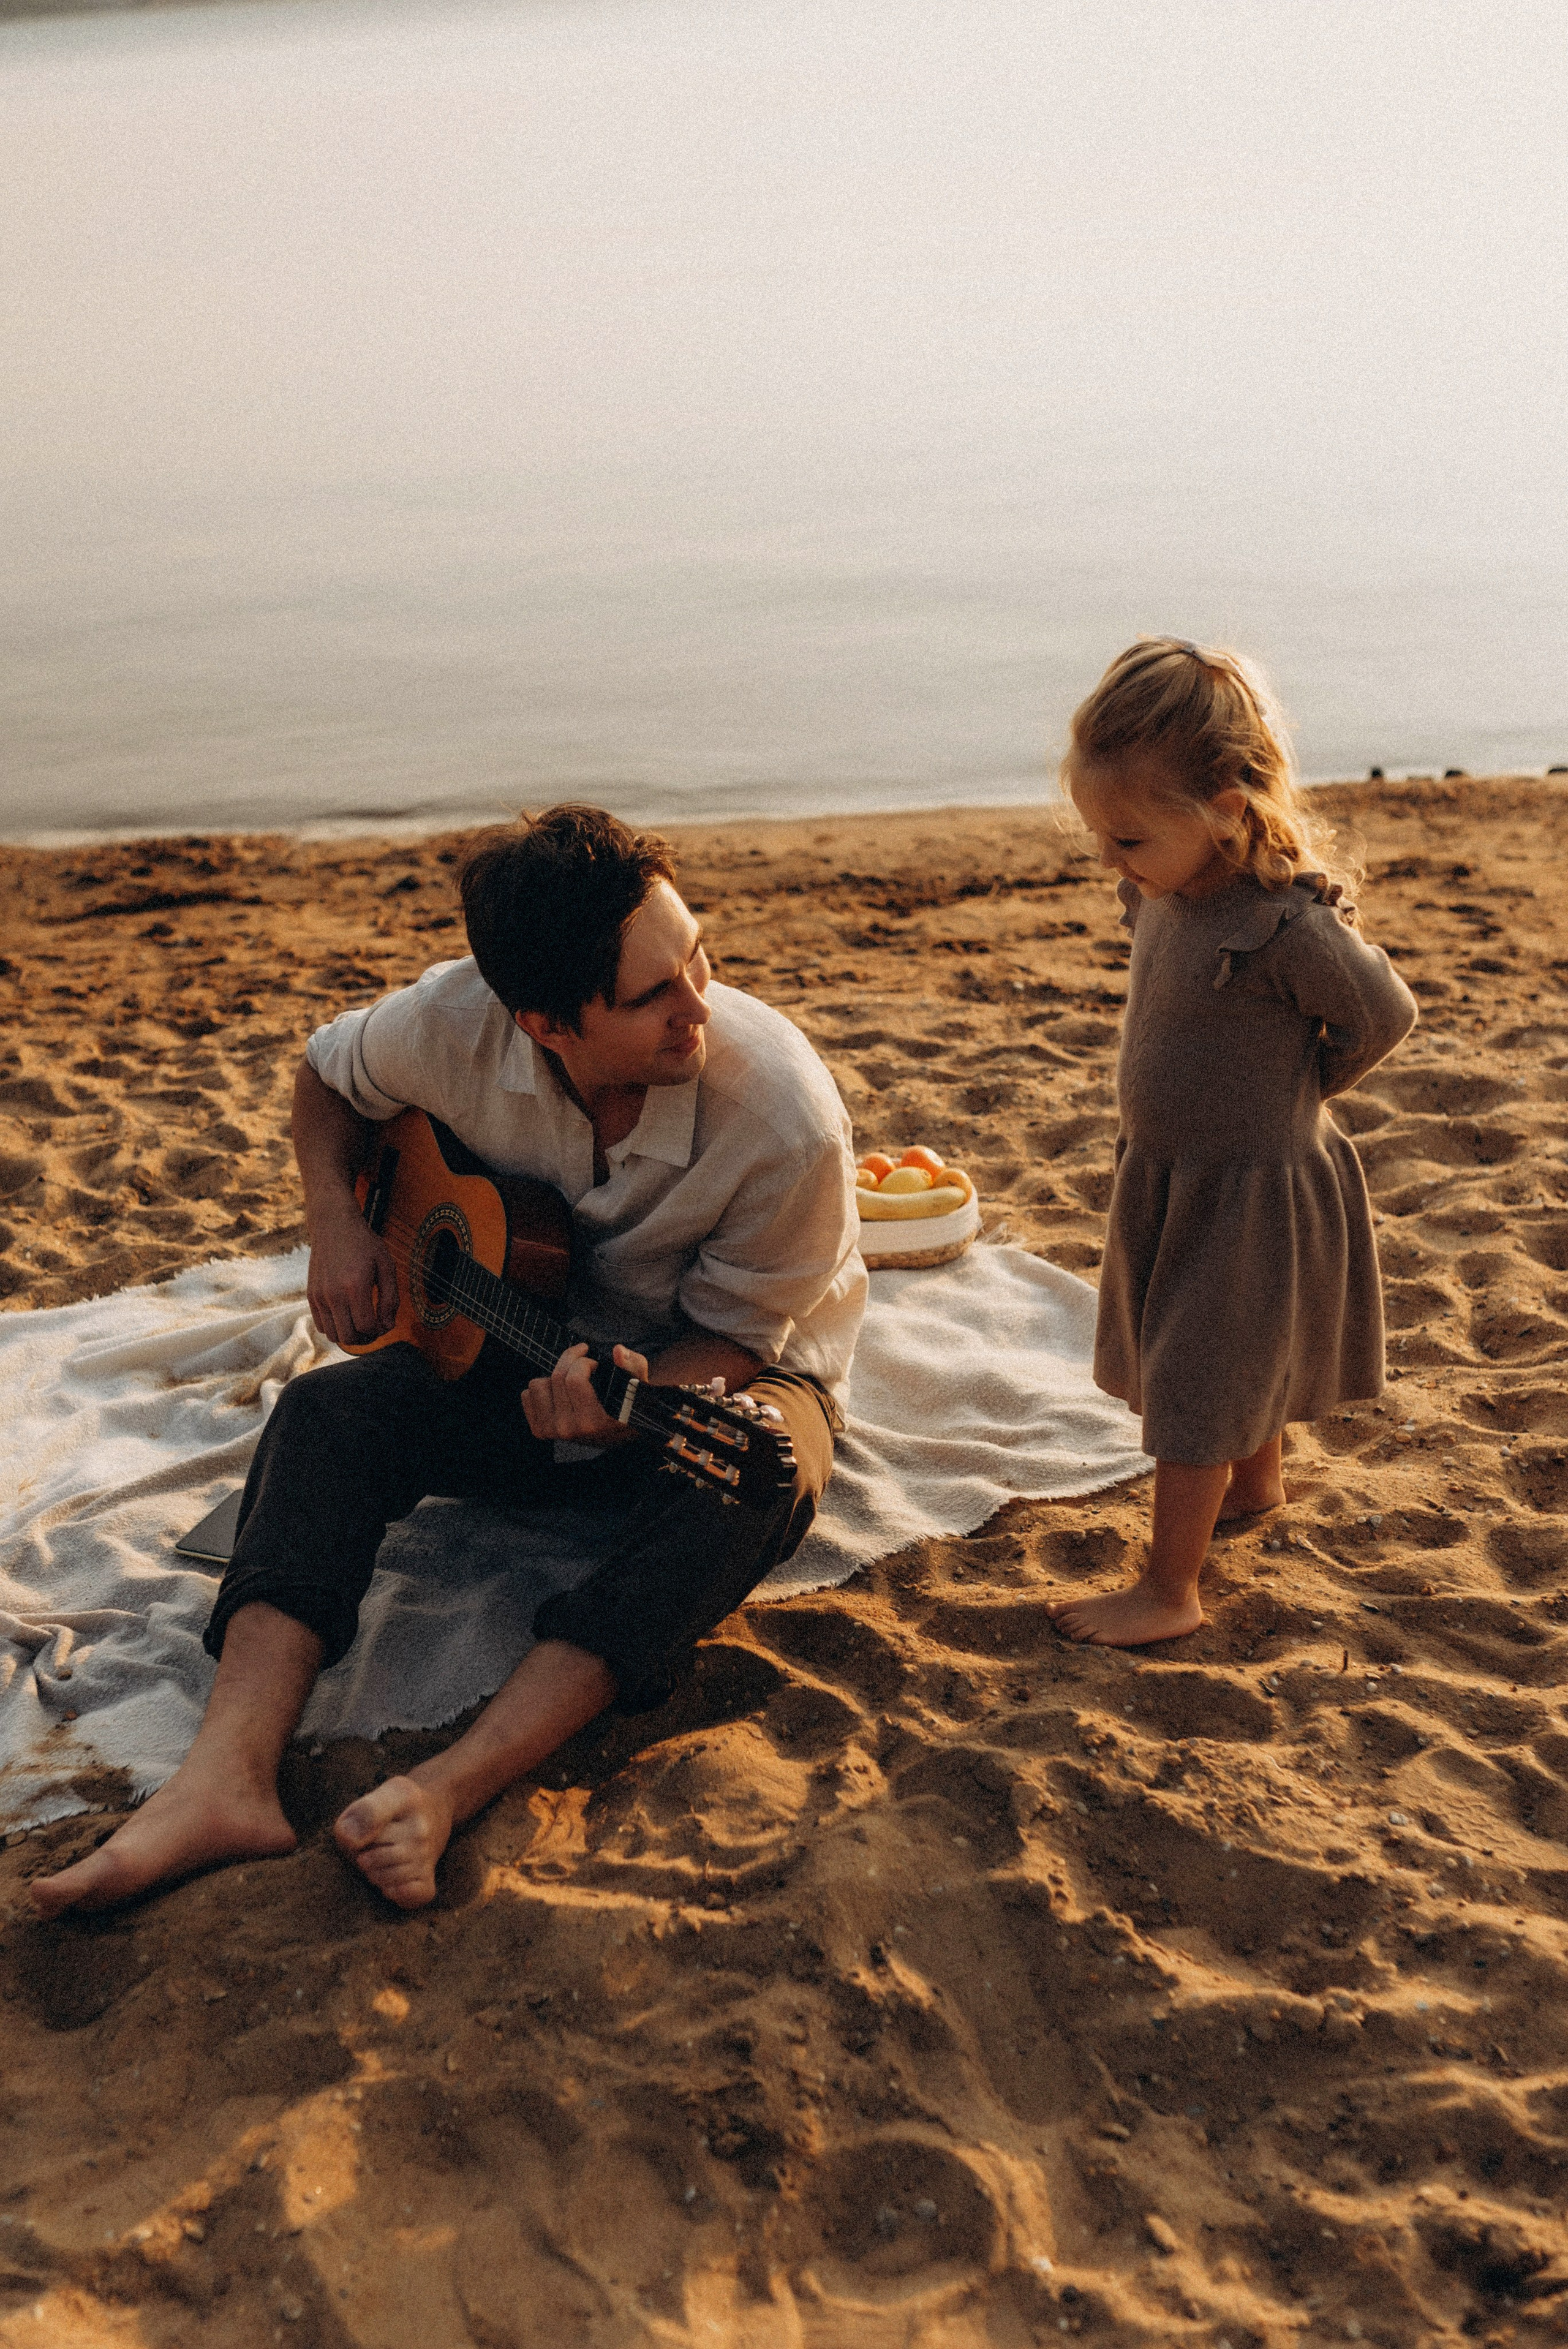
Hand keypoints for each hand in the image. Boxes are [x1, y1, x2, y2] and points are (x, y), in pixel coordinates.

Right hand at [306, 1204, 399, 1347]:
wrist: (333, 1225)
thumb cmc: (364, 1244)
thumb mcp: (386, 1266)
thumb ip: (390, 1298)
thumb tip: (388, 1326)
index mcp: (355, 1286)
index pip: (367, 1327)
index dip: (380, 1331)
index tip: (385, 1321)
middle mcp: (333, 1294)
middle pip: (350, 1336)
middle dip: (366, 1337)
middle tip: (375, 1326)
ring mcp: (319, 1296)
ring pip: (333, 1336)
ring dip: (350, 1335)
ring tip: (361, 1323)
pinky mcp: (311, 1296)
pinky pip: (321, 1326)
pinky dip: (335, 1328)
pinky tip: (346, 1316)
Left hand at [521, 1342, 649, 1445]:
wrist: (617, 1434)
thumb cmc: (627, 1407)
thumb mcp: (636, 1387)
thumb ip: (633, 1366)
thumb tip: (617, 1351)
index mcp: (592, 1421)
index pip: (574, 1379)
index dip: (583, 1361)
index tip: (594, 1361)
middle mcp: (569, 1429)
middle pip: (557, 1377)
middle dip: (571, 1361)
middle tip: (584, 1363)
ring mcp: (552, 1431)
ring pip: (537, 1385)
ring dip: (553, 1378)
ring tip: (571, 1382)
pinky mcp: (540, 1431)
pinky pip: (527, 1395)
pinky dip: (542, 1389)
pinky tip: (559, 1394)